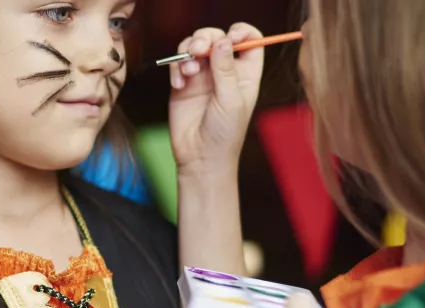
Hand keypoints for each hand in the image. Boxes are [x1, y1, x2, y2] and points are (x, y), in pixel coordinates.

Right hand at [168, 23, 264, 176]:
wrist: (200, 157)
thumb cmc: (224, 133)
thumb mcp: (231, 100)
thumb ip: (226, 69)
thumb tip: (223, 40)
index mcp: (245, 73)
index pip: (249, 40)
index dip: (241, 32)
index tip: (231, 37)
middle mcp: (224, 70)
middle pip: (217, 37)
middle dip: (206, 37)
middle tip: (198, 49)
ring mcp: (202, 75)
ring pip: (194, 46)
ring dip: (188, 50)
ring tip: (188, 69)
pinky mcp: (183, 83)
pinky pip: (178, 62)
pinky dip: (176, 67)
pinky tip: (179, 84)